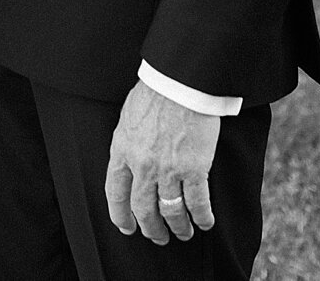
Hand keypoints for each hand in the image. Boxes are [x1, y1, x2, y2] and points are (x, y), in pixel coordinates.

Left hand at [105, 82, 218, 244]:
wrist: (179, 82)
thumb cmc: (155, 92)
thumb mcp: (128, 117)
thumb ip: (127, 142)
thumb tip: (129, 158)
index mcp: (122, 150)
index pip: (115, 193)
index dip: (121, 215)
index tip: (128, 227)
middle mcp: (142, 166)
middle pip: (143, 209)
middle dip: (151, 229)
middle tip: (158, 236)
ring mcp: (168, 170)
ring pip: (170, 212)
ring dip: (178, 228)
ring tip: (183, 233)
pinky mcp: (194, 169)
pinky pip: (197, 204)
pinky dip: (202, 217)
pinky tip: (205, 222)